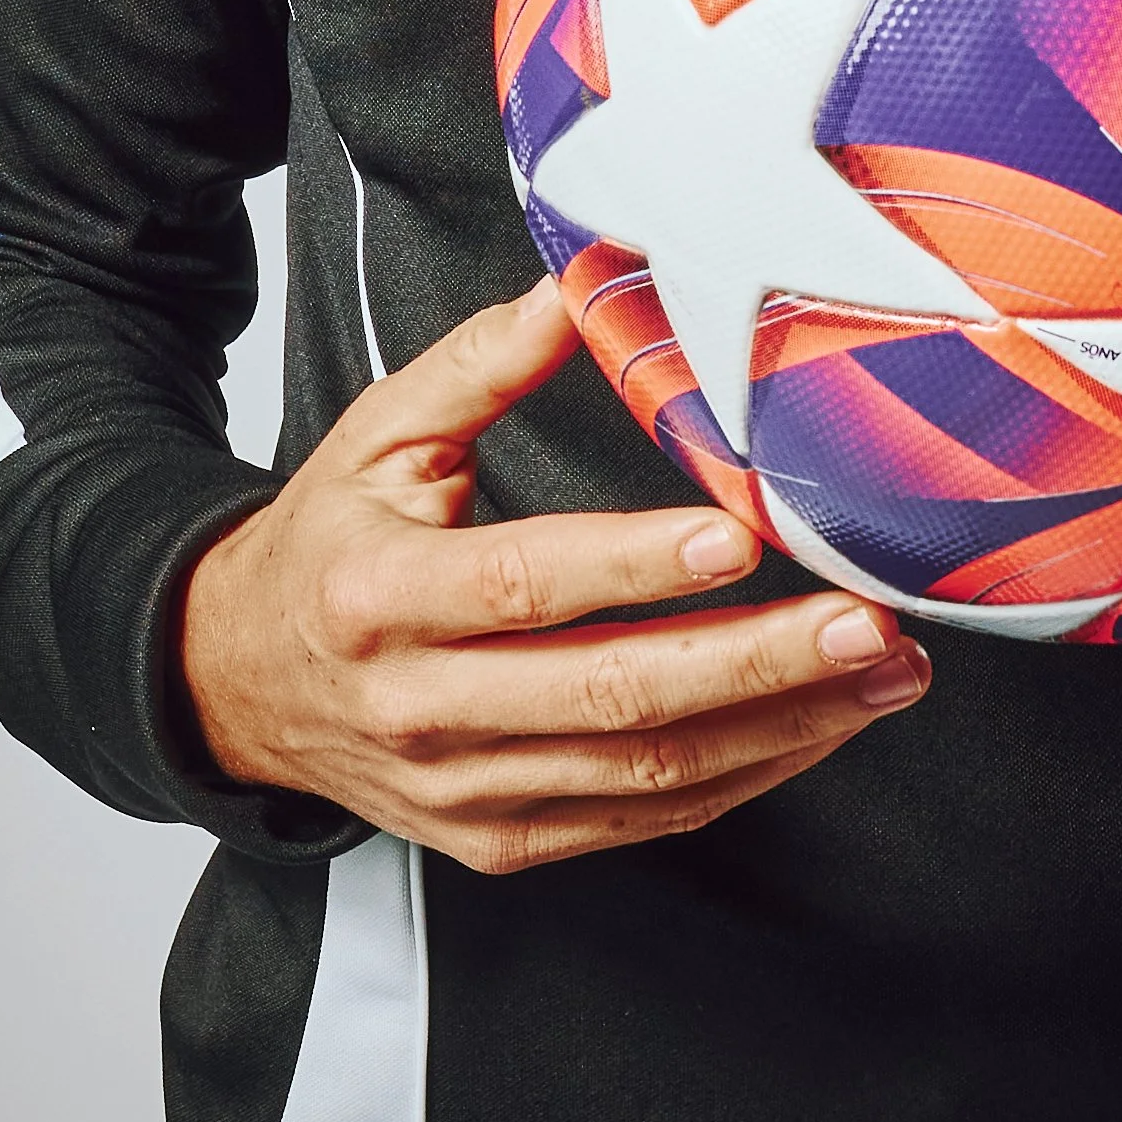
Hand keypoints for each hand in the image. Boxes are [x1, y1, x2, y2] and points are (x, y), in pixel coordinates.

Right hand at [178, 283, 927, 870]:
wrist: (240, 684)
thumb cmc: (331, 544)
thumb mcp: (379, 431)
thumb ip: (483, 361)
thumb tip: (581, 282)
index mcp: (387, 596)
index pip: (528, 584)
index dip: (637, 567)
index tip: (739, 539)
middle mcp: (425, 707)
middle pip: (611, 695)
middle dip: (757, 663)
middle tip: (865, 625)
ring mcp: (467, 790)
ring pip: (646, 771)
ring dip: (781, 727)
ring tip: (882, 673)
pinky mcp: (503, 839)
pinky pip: (641, 819)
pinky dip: (742, 778)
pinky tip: (817, 728)